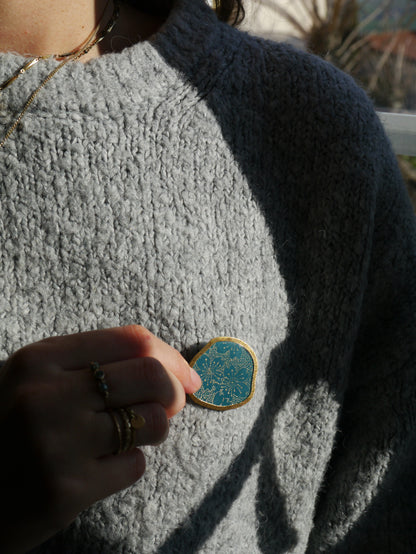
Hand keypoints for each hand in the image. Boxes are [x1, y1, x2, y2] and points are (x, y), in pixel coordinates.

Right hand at [0, 325, 200, 553]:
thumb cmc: (12, 429)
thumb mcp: (37, 380)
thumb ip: (93, 365)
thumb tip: (175, 369)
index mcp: (40, 359)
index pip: (134, 340)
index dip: (172, 357)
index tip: (188, 376)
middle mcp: (47, 395)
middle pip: (151, 375)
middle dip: (175, 391)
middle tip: (171, 406)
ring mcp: (56, 443)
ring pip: (153, 421)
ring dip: (155, 429)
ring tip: (131, 435)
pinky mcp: (65, 490)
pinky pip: (134, 466)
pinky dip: (129, 465)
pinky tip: (101, 468)